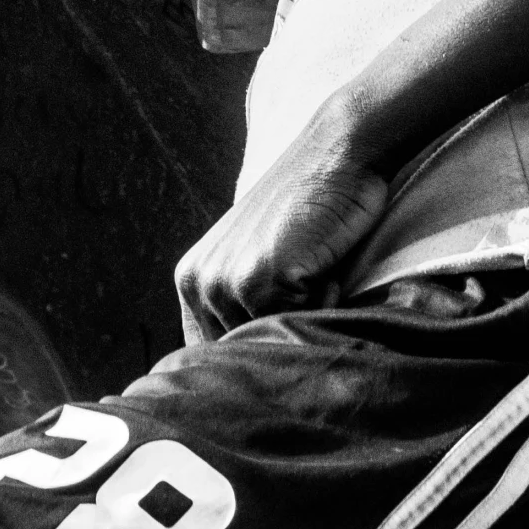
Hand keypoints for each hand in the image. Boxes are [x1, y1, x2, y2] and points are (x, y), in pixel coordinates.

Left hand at [175, 108, 387, 343]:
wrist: (338, 154)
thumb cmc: (310, 209)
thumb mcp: (260, 258)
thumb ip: (242, 307)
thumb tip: (247, 374)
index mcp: (191, 279)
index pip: (211, 354)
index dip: (250, 354)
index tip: (279, 333)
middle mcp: (199, 281)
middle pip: (242, 354)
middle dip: (280, 333)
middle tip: (305, 284)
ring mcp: (226, 281)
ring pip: (272, 342)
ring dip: (304, 318)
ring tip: (313, 269)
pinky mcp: (260, 279)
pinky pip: (299, 324)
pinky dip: (323, 304)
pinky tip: (324, 264)